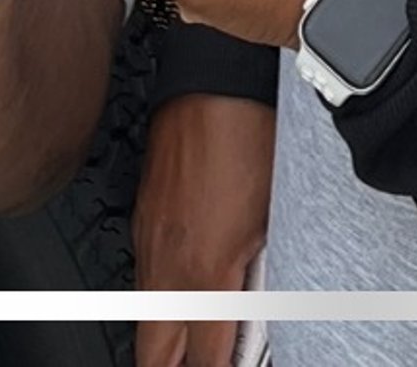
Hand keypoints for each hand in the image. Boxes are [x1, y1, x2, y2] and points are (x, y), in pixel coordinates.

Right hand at [133, 93, 273, 366]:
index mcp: (206, 273)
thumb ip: (260, 277)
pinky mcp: (142, 219)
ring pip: (144, 318)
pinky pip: (142, 277)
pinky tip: (180, 295)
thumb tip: (257, 311)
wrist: (215, 79)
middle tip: (199, 365)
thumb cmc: (251, 135)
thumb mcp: (274, 218)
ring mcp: (148, 241)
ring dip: (164, 340)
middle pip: (154, 355)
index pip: (205, 360)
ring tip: (189, 347)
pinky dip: (158, 299)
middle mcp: (168, 265)